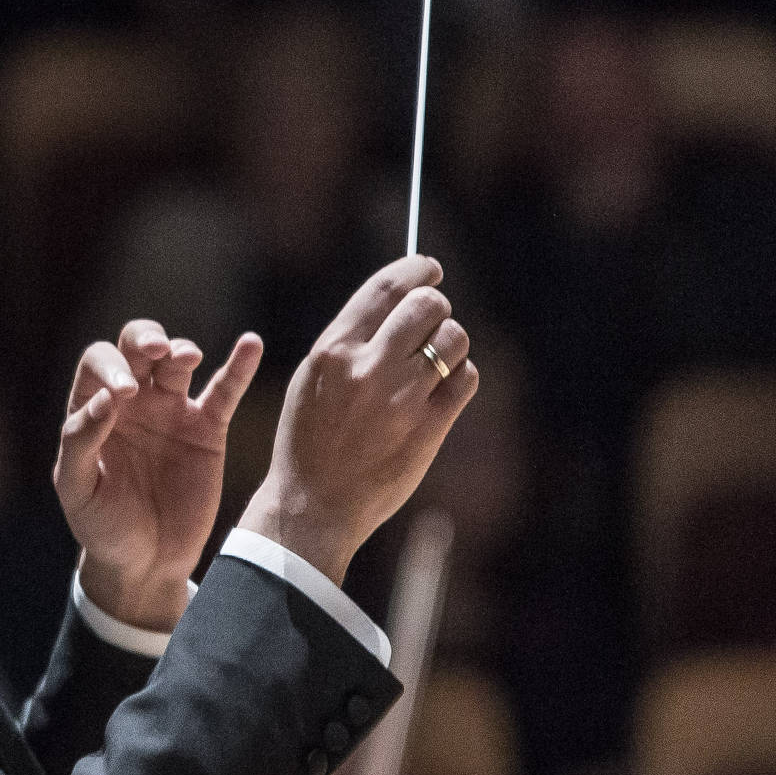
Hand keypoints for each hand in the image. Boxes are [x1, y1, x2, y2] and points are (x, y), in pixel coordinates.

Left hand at [54, 321, 264, 629]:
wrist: (146, 563)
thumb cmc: (102, 526)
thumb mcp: (77, 490)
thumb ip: (79, 442)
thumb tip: (105, 399)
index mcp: (95, 408)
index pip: (99, 363)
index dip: (110, 368)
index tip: (123, 395)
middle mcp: (133, 401)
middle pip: (137, 347)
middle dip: (145, 339)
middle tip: (154, 351)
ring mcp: (172, 412)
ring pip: (177, 362)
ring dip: (181, 350)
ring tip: (185, 357)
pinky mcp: (207, 431)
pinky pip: (225, 391)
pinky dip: (240, 367)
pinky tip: (251, 344)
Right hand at [239, 255, 477, 583]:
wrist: (312, 506)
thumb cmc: (310, 440)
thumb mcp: (314, 379)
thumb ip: (351, 340)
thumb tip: (399, 299)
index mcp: (333, 350)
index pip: (386, 287)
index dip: (416, 268)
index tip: (430, 267)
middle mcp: (368, 369)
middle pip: (427, 306)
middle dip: (437, 306)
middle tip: (433, 319)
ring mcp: (400, 400)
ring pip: (453, 339)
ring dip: (451, 343)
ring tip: (436, 362)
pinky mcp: (428, 429)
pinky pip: (465, 379)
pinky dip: (461, 377)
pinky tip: (444, 389)